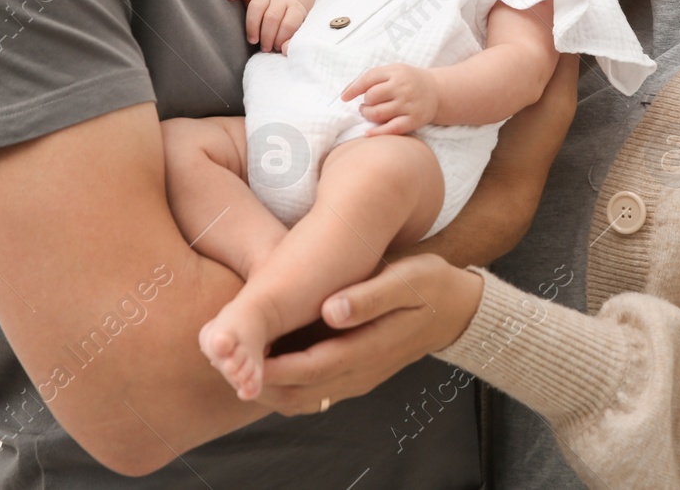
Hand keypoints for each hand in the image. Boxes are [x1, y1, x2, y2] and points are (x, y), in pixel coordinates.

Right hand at [226, 0, 306, 52]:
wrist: (283, 16)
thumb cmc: (286, 31)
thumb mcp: (294, 36)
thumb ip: (291, 43)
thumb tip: (284, 50)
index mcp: (295, 10)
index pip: (288, 24)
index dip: (281, 39)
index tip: (277, 49)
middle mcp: (281, 0)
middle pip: (272, 16)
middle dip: (267, 36)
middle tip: (265, 48)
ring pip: (257, 6)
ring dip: (253, 26)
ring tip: (253, 41)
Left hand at [258, 254, 482, 416]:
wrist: (456, 309)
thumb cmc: (429, 286)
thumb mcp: (408, 280)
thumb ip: (370, 296)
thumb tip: (330, 310)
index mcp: (368, 349)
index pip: (308, 368)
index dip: (270, 368)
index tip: (238, 358)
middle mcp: (360, 373)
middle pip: (298, 393)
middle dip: (258, 385)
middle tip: (223, 365)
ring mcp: (358, 379)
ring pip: (303, 399)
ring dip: (268, 390)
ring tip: (236, 368)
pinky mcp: (356, 376)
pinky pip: (314, 394)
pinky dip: (285, 388)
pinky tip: (266, 368)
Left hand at [340, 64, 437, 135]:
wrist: (436, 91)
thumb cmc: (408, 81)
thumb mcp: (393, 71)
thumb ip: (372, 78)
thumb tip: (346, 93)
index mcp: (396, 72)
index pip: (368, 79)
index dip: (353, 89)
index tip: (344, 97)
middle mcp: (402, 87)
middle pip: (371, 97)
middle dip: (364, 103)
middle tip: (366, 105)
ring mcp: (408, 104)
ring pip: (377, 114)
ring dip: (368, 115)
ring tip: (370, 113)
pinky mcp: (413, 120)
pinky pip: (391, 129)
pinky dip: (376, 132)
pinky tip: (368, 133)